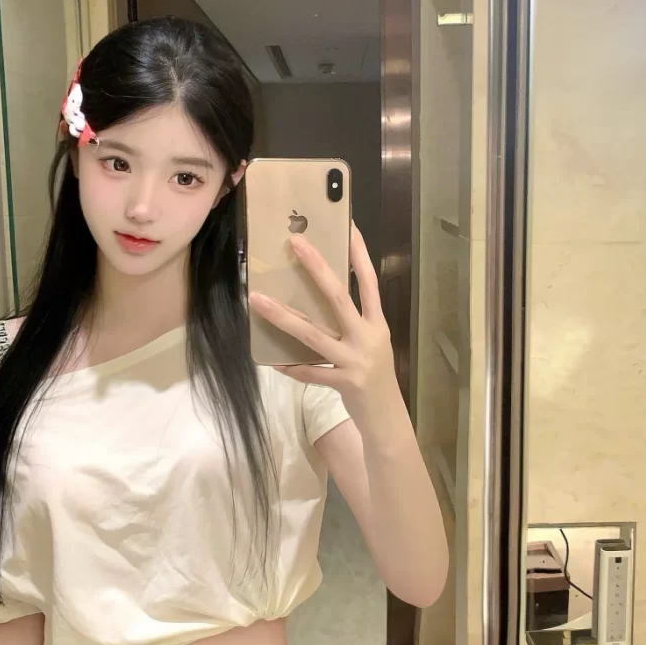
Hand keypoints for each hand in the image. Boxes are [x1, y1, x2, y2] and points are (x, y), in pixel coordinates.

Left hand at [248, 223, 399, 425]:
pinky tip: (272, 361)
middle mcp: (367, 337)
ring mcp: (355, 360)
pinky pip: (310, 373)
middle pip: (339, 297)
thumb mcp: (371, 343)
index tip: (349, 226)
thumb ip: (352, 323)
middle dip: (316, 268)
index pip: (369, 281)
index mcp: (376, 324)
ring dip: (282, 316)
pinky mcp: (343, 383)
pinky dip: (291, 367)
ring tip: (258, 300)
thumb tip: (318, 298)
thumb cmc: (375, 376)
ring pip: (313, 335)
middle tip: (295, 243)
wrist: (387, 418)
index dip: (360, 254)